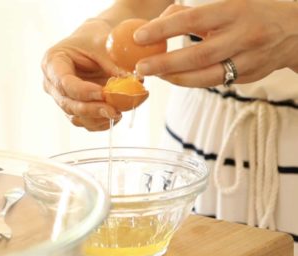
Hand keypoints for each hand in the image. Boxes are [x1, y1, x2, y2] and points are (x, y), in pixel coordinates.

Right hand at [42, 19, 123, 130]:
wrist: (94, 45)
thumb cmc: (95, 39)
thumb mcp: (104, 44)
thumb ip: (115, 63)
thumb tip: (136, 82)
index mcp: (52, 62)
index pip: (63, 82)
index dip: (82, 91)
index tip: (103, 93)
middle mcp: (52, 83)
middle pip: (67, 103)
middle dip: (92, 109)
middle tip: (114, 111)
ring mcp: (61, 98)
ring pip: (75, 116)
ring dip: (98, 118)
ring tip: (119, 112)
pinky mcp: (73, 109)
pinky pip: (84, 122)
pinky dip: (100, 122)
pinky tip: (116, 116)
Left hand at [133, 0, 297, 86]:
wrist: (296, 30)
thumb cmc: (251, 13)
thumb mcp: (227, 4)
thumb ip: (193, 13)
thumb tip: (158, 24)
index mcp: (234, 11)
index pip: (193, 19)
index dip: (164, 29)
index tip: (140, 36)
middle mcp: (243, 36)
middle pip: (198, 55)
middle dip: (165, 63)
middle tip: (141, 67)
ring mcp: (249, 59)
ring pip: (206, 76)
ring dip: (176, 78)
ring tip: (155, 75)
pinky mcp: (249, 76)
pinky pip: (215, 81)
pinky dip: (192, 81)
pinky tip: (175, 77)